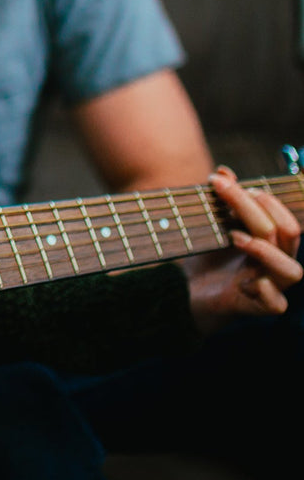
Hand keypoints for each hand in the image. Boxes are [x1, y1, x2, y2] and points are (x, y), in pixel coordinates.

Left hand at [182, 168, 301, 335]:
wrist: (186, 290)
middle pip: (287, 233)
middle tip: (224, 192)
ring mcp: (271, 285)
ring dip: (265, 249)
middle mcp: (276, 261)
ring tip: (234, 236)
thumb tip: (224, 171)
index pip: (282, 215)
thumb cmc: (205, 255)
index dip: (262, 196)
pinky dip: (265, 290)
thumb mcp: (211, 223)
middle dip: (255, 208)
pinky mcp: (258, 307)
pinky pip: (275, 303)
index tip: (225, 182)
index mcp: (271, 240)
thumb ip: (222, 199)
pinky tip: (245, 281)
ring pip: (292, 270)